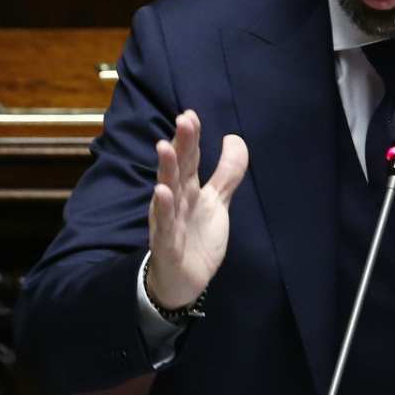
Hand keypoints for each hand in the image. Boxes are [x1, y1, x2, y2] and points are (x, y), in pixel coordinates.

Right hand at [146, 110, 248, 309]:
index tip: (191, 114)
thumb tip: (233, 137)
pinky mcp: (167, 243)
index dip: (191, 137)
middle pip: (178, 168)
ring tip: (165, 147)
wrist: (184, 280)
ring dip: (166, 169)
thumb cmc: (196, 236)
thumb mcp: (217, 201)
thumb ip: (227, 172)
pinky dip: (162, 208)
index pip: (189, 158)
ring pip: (167, 191)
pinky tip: (161, 191)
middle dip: (181, 144)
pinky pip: (164, 224)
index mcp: (188, 189)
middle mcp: (175, 200)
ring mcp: (168, 220)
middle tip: (183, 120)